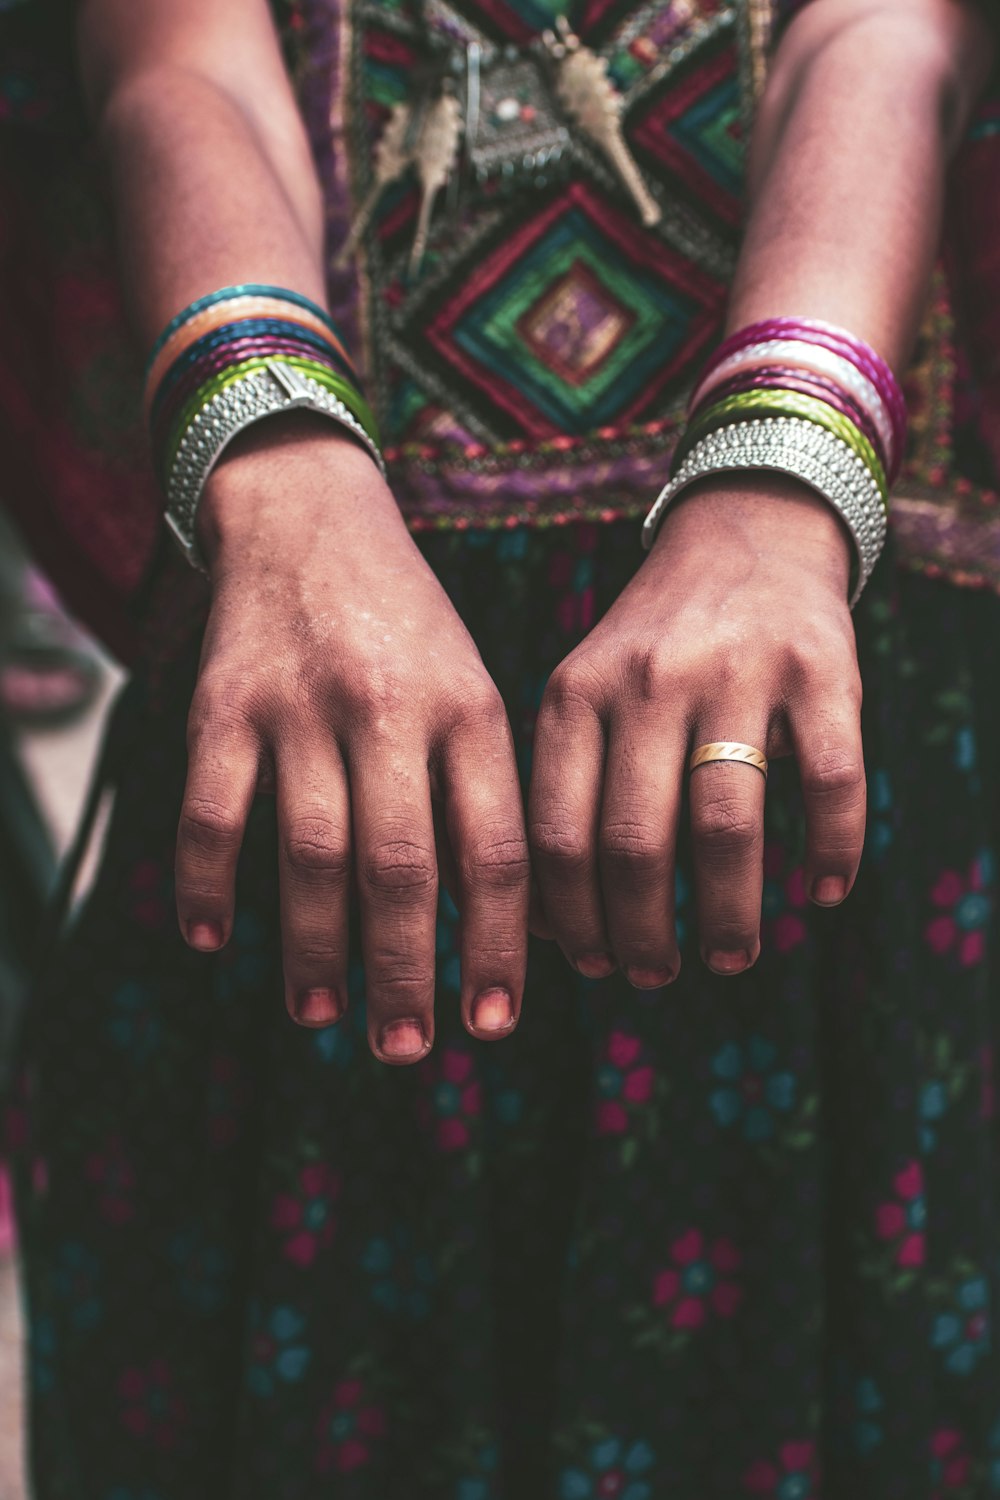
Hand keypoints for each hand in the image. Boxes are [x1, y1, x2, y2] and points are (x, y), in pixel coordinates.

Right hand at [173, 416, 528, 1061]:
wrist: (312, 516)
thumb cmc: (407, 628)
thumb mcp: (474, 688)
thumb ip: (485, 790)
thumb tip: (509, 924)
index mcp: (470, 710)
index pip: (496, 850)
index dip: (498, 946)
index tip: (494, 1019)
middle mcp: (391, 709)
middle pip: (402, 868)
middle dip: (406, 972)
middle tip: (406, 1047)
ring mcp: (301, 706)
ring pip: (310, 852)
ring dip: (315, 947)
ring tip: (325, 1014)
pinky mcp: (223, 704)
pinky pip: (210, 810)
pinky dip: (207, 882)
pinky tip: (213, 938)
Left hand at [528, 476, 865, 983]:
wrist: (745, 532)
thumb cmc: (653, 646)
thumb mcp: (585, 689)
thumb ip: (564, 786)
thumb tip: (548, 927)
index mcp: (577, 693)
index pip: (557, 833)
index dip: (572, 919)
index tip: (590, 965)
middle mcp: (650, 681)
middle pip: (636, 844)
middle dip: (641, 935)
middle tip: (655, 976)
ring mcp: (738, 671)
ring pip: (725, 827)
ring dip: (728, 913)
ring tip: (730, 955)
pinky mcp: (822, 669)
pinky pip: (828, 783)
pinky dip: (829, 850)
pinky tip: (822, 891)